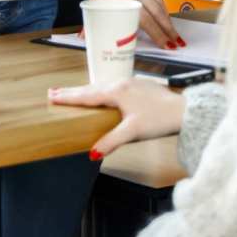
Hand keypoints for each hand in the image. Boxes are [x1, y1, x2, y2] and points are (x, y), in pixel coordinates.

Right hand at [49, 78, 184, 156]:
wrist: (184, 110)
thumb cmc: (160, 119)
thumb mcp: (133, 132)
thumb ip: (111, 141)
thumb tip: (92, 153)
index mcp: (116, 92)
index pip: (86, 96)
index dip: (68, 97)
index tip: (52, 96)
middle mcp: (121, 84)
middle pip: (91, 88)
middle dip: (72, 91)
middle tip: (54, 91)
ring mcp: (130, 83)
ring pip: (102, 86)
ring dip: (86, 90)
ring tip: (74, 93)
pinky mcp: (139, 87)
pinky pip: (112, 87)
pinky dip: (100, 90)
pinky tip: (102, 94)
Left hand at [88, 0, 176, 46]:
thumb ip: (93, 13)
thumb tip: (83, 36)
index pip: (136, 18)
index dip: (148, 33)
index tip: (153, 45)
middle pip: (153, 16)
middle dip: (164, 33)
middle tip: (172, 48)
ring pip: (160, 9)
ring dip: (169, 25)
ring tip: (177, 40)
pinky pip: (160, 1)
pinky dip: (166, 13)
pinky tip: (170, 24)